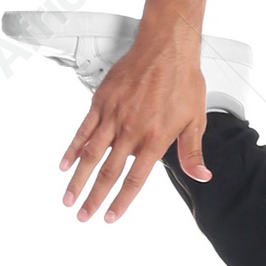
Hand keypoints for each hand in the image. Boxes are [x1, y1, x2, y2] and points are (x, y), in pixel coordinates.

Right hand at [59, 31, 210, 222]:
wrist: (166, 48)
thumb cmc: (183, 81)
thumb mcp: (196, 119)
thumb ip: (192, 152)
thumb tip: (201, 176)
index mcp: (155, 139)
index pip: (135, 179)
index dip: (121, 201)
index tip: (109, 218)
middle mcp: (131, 131)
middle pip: (108, 172)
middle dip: (93, 197)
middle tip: (81, 216)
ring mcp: (113, 116)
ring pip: (91, 154)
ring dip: (77, 179)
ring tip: (67, 198)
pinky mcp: (101, 102)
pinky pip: (83, 130)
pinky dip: (73, 148)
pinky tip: (64, 164)